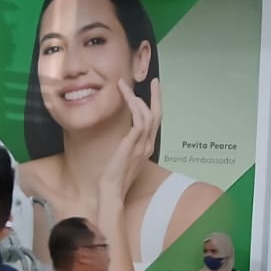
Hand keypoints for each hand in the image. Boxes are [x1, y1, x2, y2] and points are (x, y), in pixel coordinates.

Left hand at [101, 78, 161, 204]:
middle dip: (157, 97)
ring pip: (148, 114)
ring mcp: (143, 144)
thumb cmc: (115, 175)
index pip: (155, 122)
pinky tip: (127, 99)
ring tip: (124, 86)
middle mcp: (149, 144)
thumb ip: (128, 145)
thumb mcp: (124, 157)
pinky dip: (134, 107)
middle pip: (158, 115)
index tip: (153, 92)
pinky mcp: (134, 143)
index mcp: (147, 147)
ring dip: (137, 98)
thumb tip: (125, 135)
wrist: (113, 188)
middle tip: (154, 82)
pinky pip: (139, 120)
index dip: (155, 105)